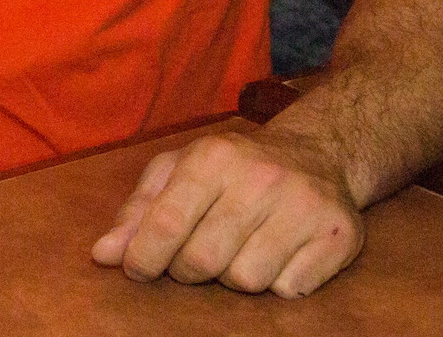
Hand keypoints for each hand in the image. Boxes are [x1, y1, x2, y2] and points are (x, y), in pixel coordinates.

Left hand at [91, 128, 363, 297]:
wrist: (319, 153)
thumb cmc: (233, 169)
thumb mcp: (178, 171)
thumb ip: (138, 212)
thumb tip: (102, 255)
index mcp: (213, 157)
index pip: (165, 224)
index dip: (143, 258)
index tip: (138, 268)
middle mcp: (261, 177)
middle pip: (203, 261)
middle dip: (188, 270)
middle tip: (196, 256)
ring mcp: (304, 206)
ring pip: (246, 280)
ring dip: (234, 276)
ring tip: (241, 247)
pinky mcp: (340, 236)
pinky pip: (289, 290)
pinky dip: (278, 282)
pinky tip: (279, 253)